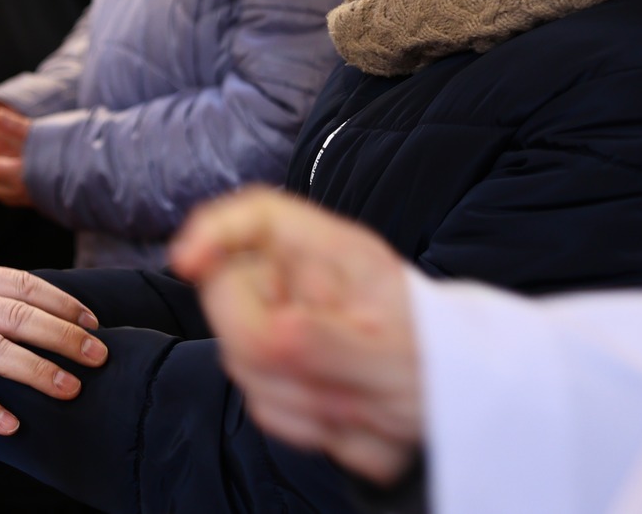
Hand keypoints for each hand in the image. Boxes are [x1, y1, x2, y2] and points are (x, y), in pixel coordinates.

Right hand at [168, 189, 421, 484]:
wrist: (456, 409)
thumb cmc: (436, 364)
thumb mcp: (393, 353)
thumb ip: (324, 341)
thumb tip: (269, 334)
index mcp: (329, 253)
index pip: (253, 216)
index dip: (211, 231)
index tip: (185, 265)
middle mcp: (296, 282)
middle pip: (228, 295)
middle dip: (270, 352)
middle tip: (338, 383)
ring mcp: (281, 326)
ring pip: (241, 360)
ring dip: (298, 398)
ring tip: (358, 405)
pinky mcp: (280, 373)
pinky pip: (263, 403)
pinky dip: (304, 424)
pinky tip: (347, 419)